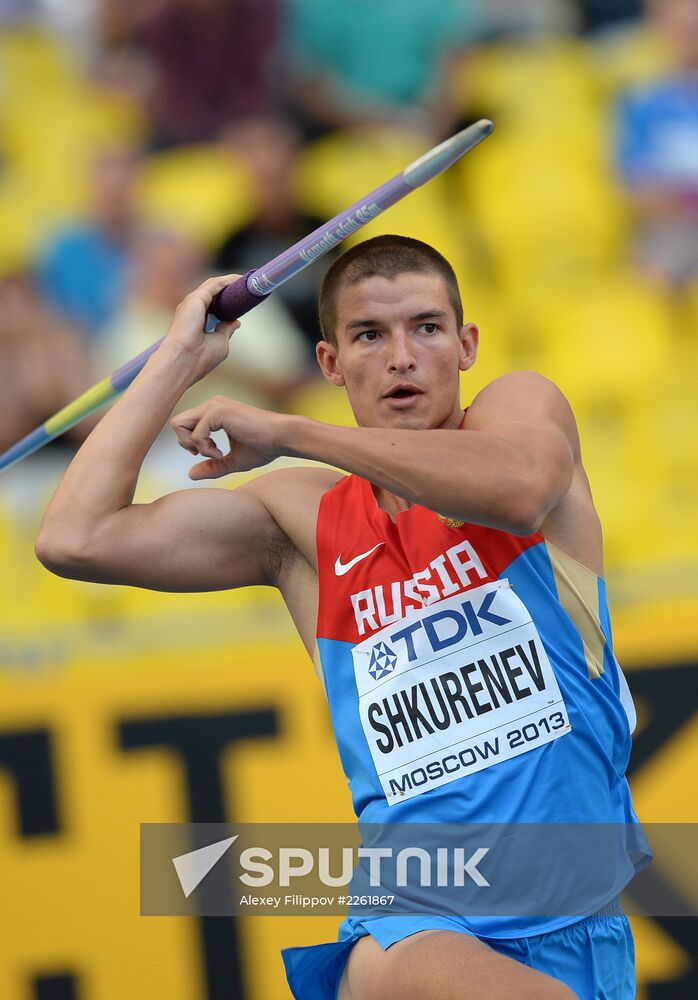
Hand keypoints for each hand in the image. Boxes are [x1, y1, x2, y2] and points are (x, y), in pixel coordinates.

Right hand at [161, 273, 242, 382]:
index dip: (227, 300)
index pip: (214, 305)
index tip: (241, 299)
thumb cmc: (200, 357)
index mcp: (195, 320)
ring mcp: (193, 302)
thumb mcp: (220, 342)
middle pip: (214, 293)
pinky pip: (215, 285)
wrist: (186, 360)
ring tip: (246, 280)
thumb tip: (235, 322)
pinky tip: (239, 279)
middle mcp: (192, 309)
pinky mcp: (196, 298)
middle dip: (230, 288)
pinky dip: (227, 280)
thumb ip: (226, 329)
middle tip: (247, 285)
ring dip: (230, 281)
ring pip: (214, 286)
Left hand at [171, 395, 287, 478]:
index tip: (212, 453)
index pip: (185, 424)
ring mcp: (214, 406)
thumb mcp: (232, 460)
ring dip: (192, 444)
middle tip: (208, 454)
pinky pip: (196, 434)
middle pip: (176, 423)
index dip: (190, 443)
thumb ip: (212, 466)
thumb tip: (190, 474)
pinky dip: (205, 448)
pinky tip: (221, 452)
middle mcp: (212, 405)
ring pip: (179, 424)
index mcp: (214, 411)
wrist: (282, 438)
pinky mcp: (218, 412)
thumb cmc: (263, 447)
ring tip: (215, 453)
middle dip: (186, 443)